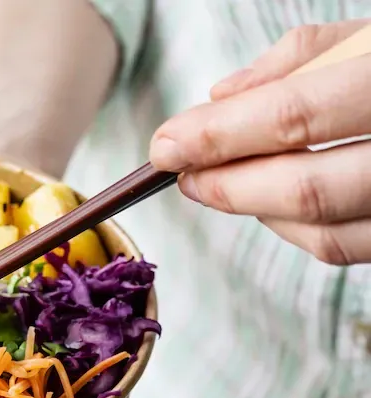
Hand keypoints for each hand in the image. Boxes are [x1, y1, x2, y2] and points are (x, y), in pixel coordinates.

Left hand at [149, 20, 370, 265]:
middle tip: (181, 174)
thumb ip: (296, 61)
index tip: (164, 146)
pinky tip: (271, 201)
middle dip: (229, 187)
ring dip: (256, 213)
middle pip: (309, 189)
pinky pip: (352, 248)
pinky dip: (297, 229)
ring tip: (219, 182)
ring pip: (328, 232)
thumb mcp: (369, 32)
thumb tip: (217, 100)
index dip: (219, 137)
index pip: (297, 116)